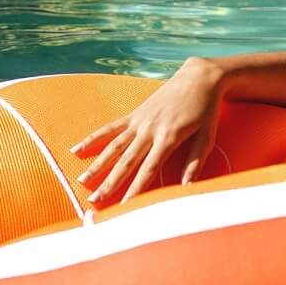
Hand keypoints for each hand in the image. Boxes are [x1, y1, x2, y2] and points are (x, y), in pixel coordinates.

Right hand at [71, 59, 224, 207]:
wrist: (198, 78)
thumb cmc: (206, 110)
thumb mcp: (207, 137)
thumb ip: (195, 163)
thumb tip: (186, 188)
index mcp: (169, 137)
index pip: (148, 170)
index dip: (135, 189)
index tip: (124, 206)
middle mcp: (149, 130)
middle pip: (126, 162)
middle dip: (109, 183)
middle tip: (94, 200)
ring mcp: (139, 122)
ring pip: (113, 147)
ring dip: (97, 165)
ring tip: (82, 180)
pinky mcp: (134, 115)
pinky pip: (110, 128)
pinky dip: (93, 138)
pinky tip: (77, 149)